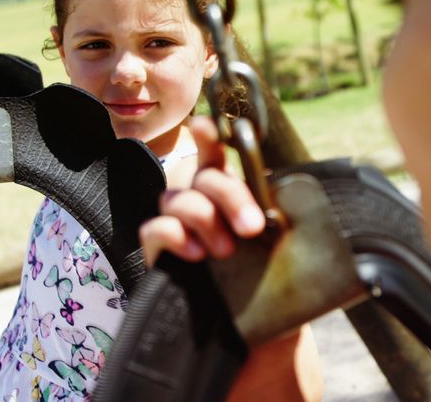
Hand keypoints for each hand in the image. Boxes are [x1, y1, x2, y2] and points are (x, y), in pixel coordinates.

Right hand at [140, 116, 267, 265]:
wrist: (236, 306)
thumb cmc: (254, 264)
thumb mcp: (267, 236)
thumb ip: (268, 214)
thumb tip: (275, 201)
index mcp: (223, 185)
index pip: (214, 153)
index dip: (208, 136)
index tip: (205, 125)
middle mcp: (196, 195)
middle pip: (205, 176)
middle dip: (231, 197)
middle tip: (252, 228)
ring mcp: (174, 219)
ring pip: (178, 200)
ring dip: (205, 220)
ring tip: (227, 251)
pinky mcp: (157, 245)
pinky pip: (154, 229)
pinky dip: (175, 236)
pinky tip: (197, 254)